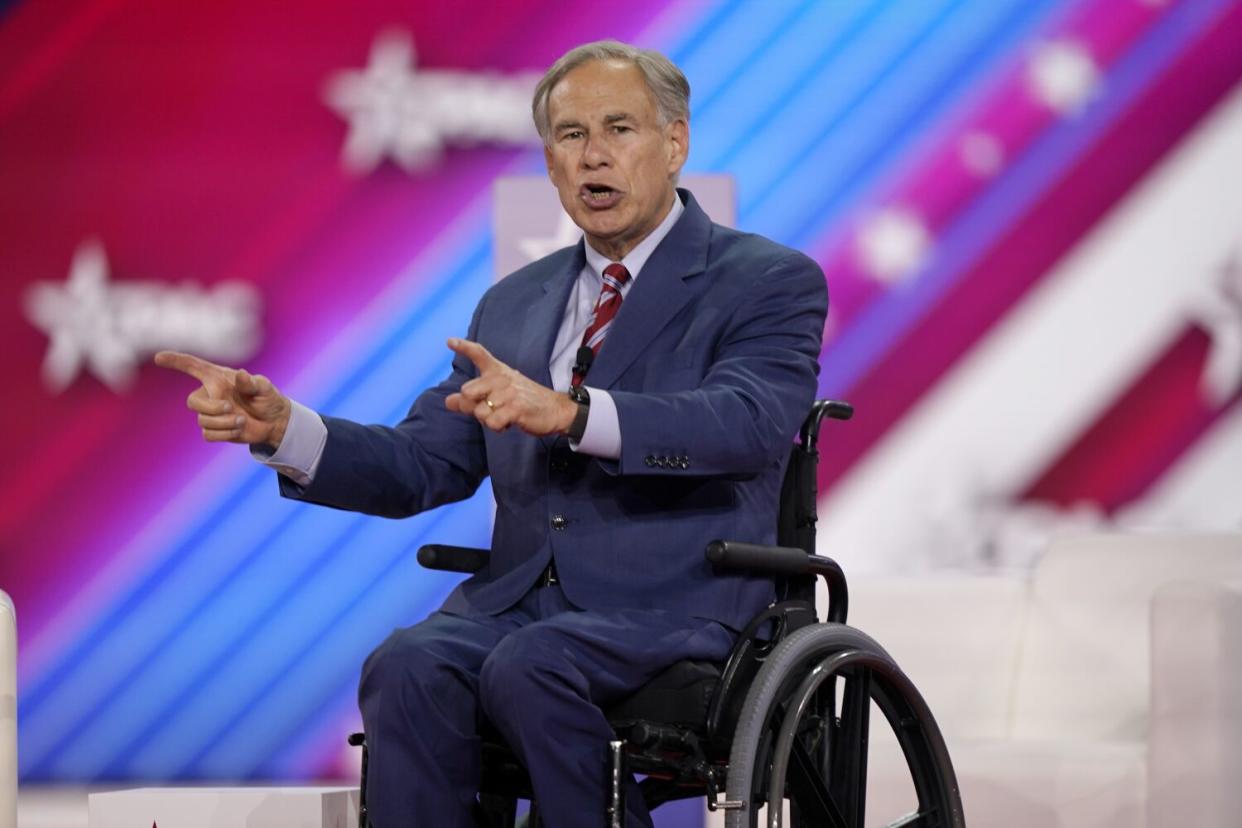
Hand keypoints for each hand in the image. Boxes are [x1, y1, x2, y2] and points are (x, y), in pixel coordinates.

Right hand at [154, 351, 292, 446]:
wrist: (273, 421)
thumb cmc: (267, 398)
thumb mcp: (265, 388)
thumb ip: (252, 382)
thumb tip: (241, 375)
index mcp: (218, 378)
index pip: (193, 367)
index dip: (176, 361)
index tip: (159, 357)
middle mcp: (210, 394)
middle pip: (192, 402)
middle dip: (211, 408)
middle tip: (231, 409)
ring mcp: (210, 413)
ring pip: (202, 421)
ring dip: (224, 423)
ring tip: (243, 420)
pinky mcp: (213, 429)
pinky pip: (208, 434)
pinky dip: (225, 434)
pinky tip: (238, 429)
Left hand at [444, 338, 575, 436]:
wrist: (556, 410)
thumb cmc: (525, 402)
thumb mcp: (498, 396)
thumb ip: (471, 399)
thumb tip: (448, 401)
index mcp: (498, 372)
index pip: (479, 354)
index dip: (463, 347)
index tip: (450, 341)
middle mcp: (501, 378)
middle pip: (467, 391)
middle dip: (473, 406)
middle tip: (490, 409)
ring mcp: (509, 393)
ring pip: (479, 411)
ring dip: (489, 420)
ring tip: (504, 416)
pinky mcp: (516, 408)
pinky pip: (492, 422)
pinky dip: (497, 427)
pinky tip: (508, 423)